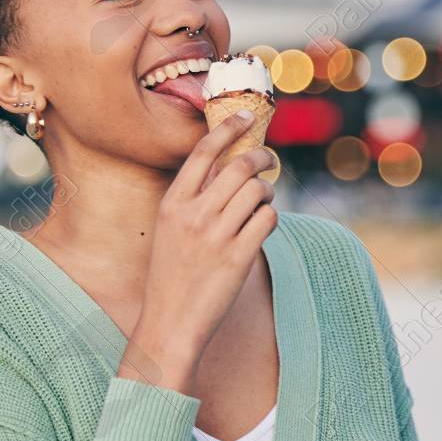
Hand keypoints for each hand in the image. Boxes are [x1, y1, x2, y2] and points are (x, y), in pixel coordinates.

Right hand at [118, 112, 277, 393]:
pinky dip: (271, 218)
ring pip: (258, 190)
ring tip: (264, 199)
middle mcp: (193, 214)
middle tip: (269, 160)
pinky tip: (264, 226)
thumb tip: (225, 167)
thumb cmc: (171, 275)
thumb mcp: (170, 230)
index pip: (203, 152)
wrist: (170, 323)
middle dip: (261, 158)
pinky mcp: (238, 256)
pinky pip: (268, 219)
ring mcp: (216, 235)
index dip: (228, 128)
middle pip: (239, 166)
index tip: (246, 117)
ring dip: (268, 190)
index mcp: (172, 203)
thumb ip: (193, 199)